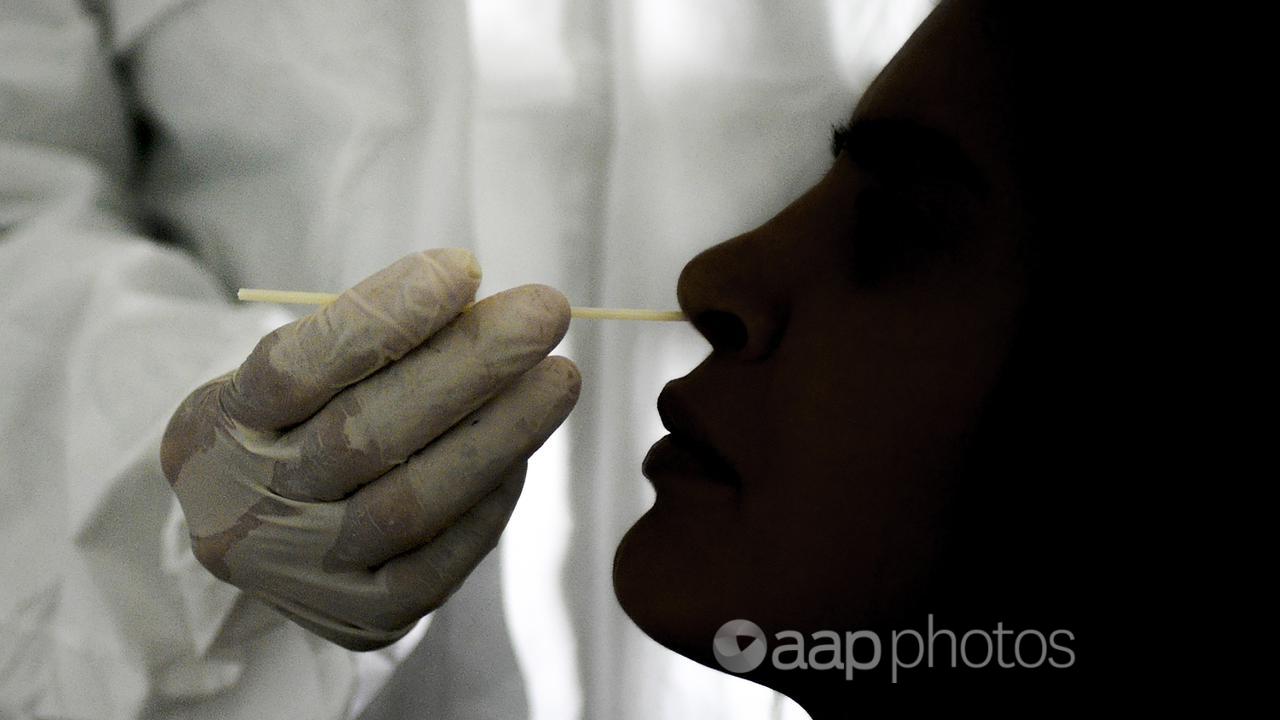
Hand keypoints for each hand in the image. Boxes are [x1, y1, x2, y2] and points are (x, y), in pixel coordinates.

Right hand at [160, 249, 579, 649]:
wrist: (251, 534)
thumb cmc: (288, 426)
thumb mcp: (290, 373)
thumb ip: (366, 341)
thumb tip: (475, 299)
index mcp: (214, 429)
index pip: (294, 369)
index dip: (383, 318)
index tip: (463, 268)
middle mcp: (248, 510)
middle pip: (364, 436)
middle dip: (469, 366)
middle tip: (546, 311)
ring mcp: (304, 573)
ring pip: (411, 503)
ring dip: (499, 432)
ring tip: (559, 377)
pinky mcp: (363, 616)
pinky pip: (440, 562)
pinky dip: (489, 502)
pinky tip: (522, 450)